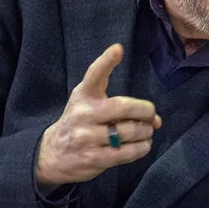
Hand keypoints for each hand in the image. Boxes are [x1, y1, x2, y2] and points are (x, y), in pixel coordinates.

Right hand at [36, 44, 160, 186]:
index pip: (94, 75)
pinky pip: (126, 153)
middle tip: (151, 116)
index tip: (118, 49)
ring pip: (129, 132)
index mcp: (83, 95)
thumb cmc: (80, 122)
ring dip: (145, 132)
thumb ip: (120, 104)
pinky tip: (143, 145)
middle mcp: (84, 114)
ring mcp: (87, 137)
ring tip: (146, 133)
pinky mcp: (93, 158)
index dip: (106, 61)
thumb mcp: (89, 103)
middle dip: (145, 111)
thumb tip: (156, 119)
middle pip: (123, 107)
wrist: (52, 154)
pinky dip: (141, 149)